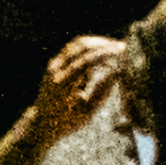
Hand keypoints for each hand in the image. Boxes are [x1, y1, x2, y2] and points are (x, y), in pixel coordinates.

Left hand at [28, 31, 133, 146]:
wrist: (42, 121)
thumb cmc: (68, 121)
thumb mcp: (88, 112)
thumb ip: (102, 92)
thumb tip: (115, 72)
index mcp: (62, 83)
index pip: (86, 60)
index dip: (106, 53)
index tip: (123, 51)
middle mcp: (55, 70)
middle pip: (80, 46)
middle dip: (102, 44)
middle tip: (122, 46)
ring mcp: (53, 65)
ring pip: (76, 44)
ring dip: (96, 43)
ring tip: (115, 49)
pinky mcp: (55, 63)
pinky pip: (73, 49)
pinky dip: (89, 48)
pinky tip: (104, 55)